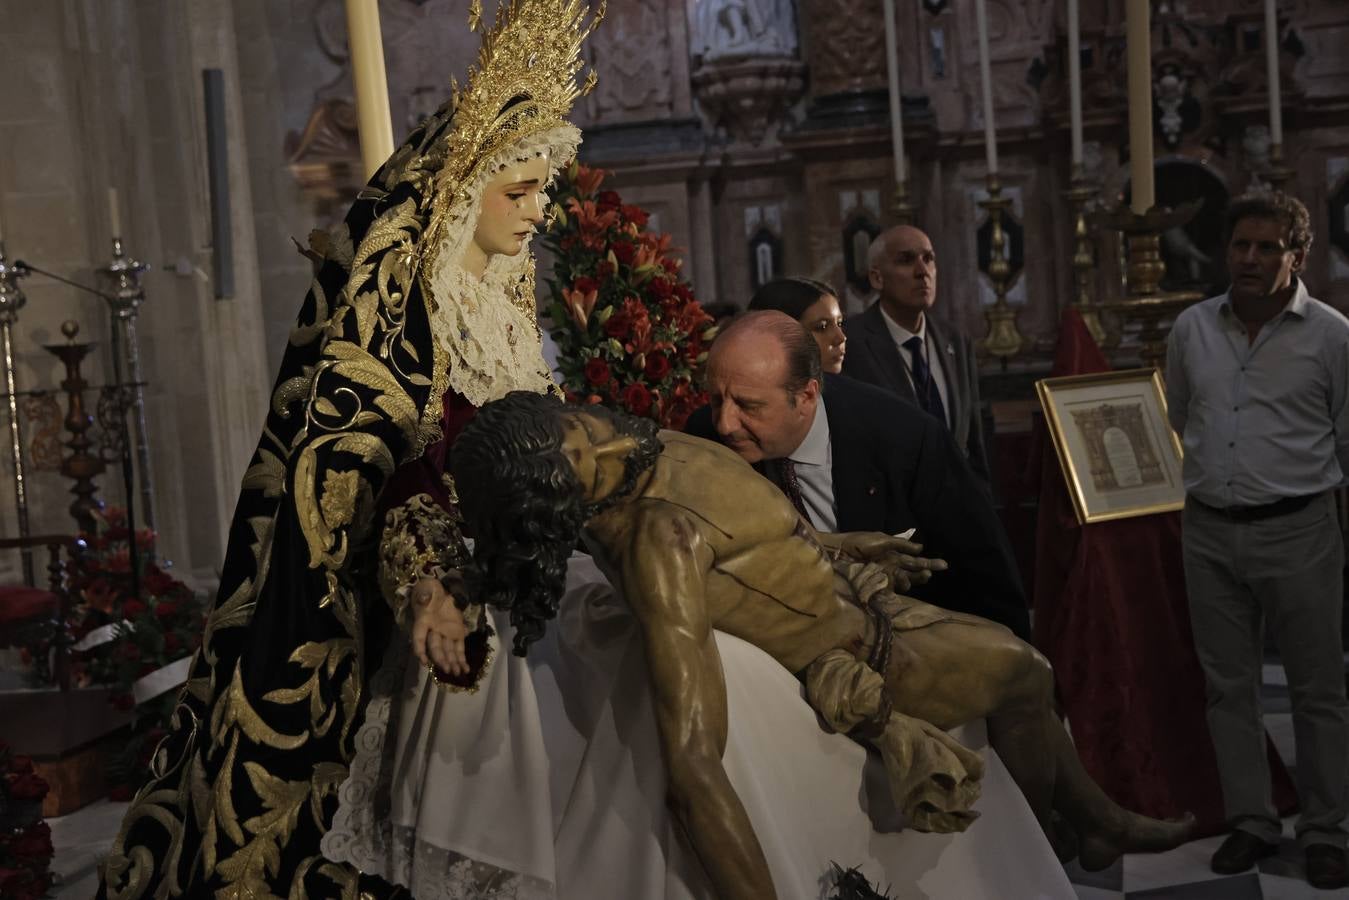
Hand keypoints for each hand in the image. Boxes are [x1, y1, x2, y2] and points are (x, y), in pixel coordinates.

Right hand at [409, 576, 467, 675]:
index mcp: (423, 621)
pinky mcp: (457, 633)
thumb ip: (424, 595)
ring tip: (457, 674)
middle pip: (436, 647)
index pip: (419, 638)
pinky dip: (462, 659)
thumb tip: (424, 598)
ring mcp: (446, 633)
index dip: (420, 649)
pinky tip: (465, 669)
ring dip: (452, 663)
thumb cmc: (429, 589)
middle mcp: (434, 631)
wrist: (442, 588)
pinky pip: (459, 648)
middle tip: (446, 669)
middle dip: (440, 659)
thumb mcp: (425, 589)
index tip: (423, 661)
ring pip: (448, 651)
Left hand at [832, 532, 947, 591]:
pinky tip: (898, 585)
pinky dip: (896, 588)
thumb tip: (921, 548)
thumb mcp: (882, 539)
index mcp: (896, 555)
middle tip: (927, 574)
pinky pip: (890, 590)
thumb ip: (901, 544)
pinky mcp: (876, 585)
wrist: (839, 551)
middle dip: (922, 574)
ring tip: (908, 578)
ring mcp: (885, 577)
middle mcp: (893, 567)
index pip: (916, 560)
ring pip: (904, 582)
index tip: (944, 565)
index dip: (930, 563)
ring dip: (910, 581)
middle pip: (913, 573)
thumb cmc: (859, 542)